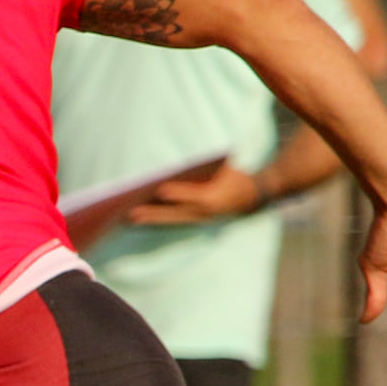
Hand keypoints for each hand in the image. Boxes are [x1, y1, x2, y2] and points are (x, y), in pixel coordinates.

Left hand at [128, 162, 259, 223]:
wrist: (253, 196)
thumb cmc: (236, 176)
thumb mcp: (227, 167)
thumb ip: (207, 166)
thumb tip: (183, 163)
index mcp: (217, 197)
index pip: (197, 196)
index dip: (180, 194)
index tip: (161, 190)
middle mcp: (208, 213)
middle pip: (178, 214)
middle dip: (155, 214)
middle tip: (133, 213)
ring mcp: (202, 220)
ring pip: (174, 221)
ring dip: (153, 220)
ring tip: (132, 219)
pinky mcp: (197, 221)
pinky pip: (175, 222)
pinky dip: (159, 221)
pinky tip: (143, 219)